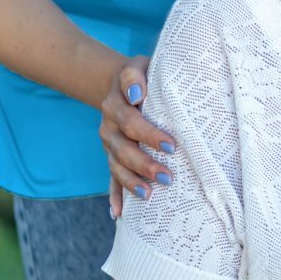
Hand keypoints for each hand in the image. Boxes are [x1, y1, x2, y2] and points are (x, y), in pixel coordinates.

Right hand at [99, 55, 176, 218]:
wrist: (118, 83)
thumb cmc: (140, 75)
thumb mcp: (137, 65)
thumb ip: (136, 76)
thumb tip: (139, 95)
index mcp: (115, 103)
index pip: (132, 122)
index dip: (150, 134)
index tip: (172, 145)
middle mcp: (109, 125)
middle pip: (124, 149)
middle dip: (145, 164)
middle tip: (168, 177)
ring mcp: (108, 143)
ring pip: (116, 166)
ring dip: (132, 182)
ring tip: (149, 194)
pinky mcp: (110, 155)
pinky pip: (110, 177)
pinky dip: (114, 195)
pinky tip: (119, 214)